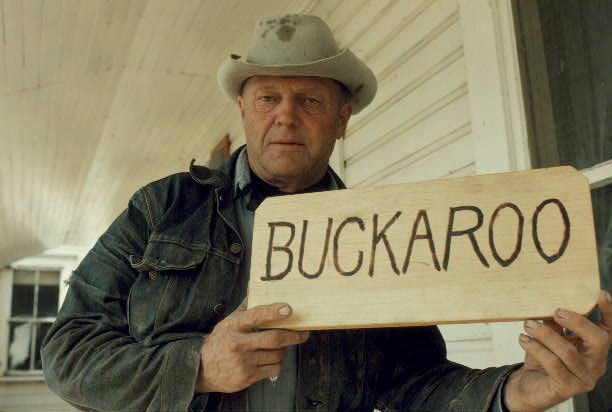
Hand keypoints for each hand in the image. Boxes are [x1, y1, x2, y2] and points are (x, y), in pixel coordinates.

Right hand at [194, 301, 308, 392]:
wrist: (201, 369)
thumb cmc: (219, 342)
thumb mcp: (227, 322)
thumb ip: (244, 309)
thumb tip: (256, 290)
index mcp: (234, 326)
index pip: (256, 316)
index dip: (274, 312)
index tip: (288, 309)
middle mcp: (238, 344)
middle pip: (273, 339)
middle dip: (293, 336)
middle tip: (303, 333)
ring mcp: (243, 362)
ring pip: (276, 355)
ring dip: (283, 350)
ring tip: (281, 347)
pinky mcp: (247, 377)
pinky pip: (273, 370)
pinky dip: (277, 364)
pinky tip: (271, 359)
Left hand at [503, 290, 611, 411]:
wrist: (529, 386)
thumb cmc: (543, 360)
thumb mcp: (550, 337)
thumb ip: (554, 323)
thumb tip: (548, 303)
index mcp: (594, 349)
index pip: (608, 330)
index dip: (608, 312)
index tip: (601, 294)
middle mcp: (595, 364)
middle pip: (599, 340)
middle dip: (577, 322)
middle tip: (556, 312)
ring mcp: (583, 378)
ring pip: (568, 351)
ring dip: (545, 334)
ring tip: (528, 325)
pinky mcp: (567, 388)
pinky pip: (552, 363)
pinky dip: (536, 348)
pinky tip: (523, 340)